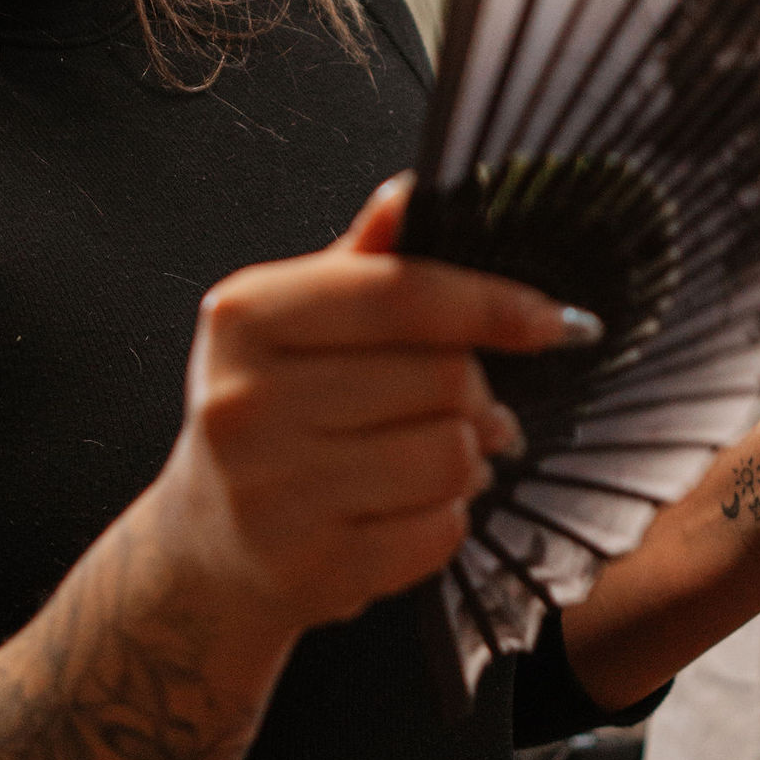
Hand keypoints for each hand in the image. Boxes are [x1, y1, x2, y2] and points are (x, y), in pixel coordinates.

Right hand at [155, 172, 572, 636]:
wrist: (205, 547)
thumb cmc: (265, 416)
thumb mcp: (289, 327)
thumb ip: (359, 264)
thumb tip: (411, 191)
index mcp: (244, 318)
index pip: (400, 295)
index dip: (493, 304)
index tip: (554, 320)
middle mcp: (245, 401)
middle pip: (441, 377)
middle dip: (477, 391)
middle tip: (473, 405)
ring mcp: (275, 492)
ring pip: (451, 455)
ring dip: (469, 458)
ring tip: (444, 457)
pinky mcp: (312, 568)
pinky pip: (440, 530)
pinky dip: (447, 517)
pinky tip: (411, 507)